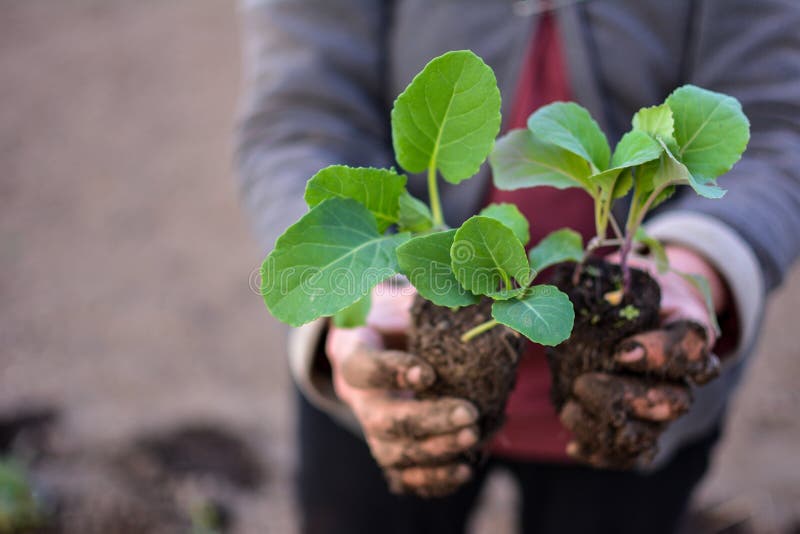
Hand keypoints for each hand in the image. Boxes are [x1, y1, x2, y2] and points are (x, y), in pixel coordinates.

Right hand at [326, 284, 478, 496]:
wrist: (385, 342)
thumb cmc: (399, 317)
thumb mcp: (404, 300)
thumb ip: (423, 301)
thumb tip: (472, 295)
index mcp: (355, 353)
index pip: (363, 367)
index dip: (391, 372)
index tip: (427, 373)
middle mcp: (358, 396)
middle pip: (381, 420)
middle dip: (426, 420)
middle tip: (468, 414)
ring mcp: (372, 428)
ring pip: (392, 453)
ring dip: (433, 451)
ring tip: (472, 439)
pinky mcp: (390, 450)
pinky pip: (403, 476)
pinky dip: (432, 479)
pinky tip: (464, 470)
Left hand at [560, 245, 724, 467]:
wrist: (636, 311)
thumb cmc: (625, 291)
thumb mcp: (617, 277)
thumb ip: (595, 284)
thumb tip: (539, 295)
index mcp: (686, 330)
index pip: (691, 347)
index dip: (660, 355)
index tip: (622, 351)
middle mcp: (684, 377)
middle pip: (673, 402)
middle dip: (624, 398)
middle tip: (583, 383)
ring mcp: (664, 408)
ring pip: (650, 435)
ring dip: (605, 428)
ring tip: (569, 408)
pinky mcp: (643, 428)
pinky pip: (632, 456)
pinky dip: (602, 454)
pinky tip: (574, 444)